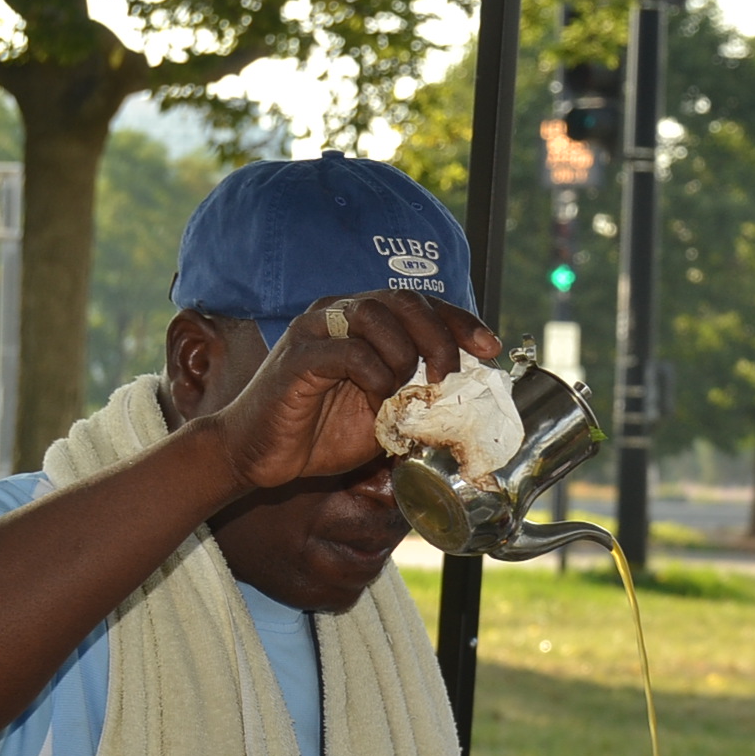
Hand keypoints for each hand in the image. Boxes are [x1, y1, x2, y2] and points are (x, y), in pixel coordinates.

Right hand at [206, 290, 502, 490]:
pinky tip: (377, 399)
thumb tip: (470, 396)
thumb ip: (419, 394)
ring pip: (375, 315)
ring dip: (405, 354)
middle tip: (449, 374)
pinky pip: (347, 351)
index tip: (490, 348)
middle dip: (439, 335)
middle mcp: (339, 314)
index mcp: (364, 322)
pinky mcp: (298, 357)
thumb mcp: (388, 412)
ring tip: (405, 390)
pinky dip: (373, 374)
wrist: (264, 455)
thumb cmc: (324, 433)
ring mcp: (316, 331)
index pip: (421, 303)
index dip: (460, 321)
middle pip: (403, 300)